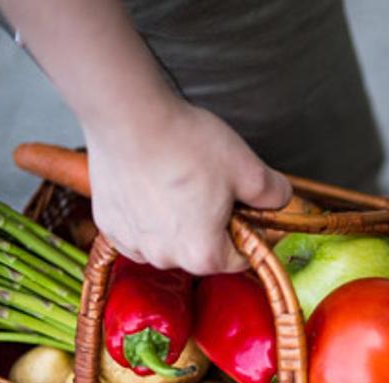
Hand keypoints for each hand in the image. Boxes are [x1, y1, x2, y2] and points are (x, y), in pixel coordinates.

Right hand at [84, 101, 291, 273]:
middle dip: (214, 227)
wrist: (128, 117)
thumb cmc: (185, 144)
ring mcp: (132, 242)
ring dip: (179, 222)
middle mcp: (165, 258)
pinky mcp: (108, 223)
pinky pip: (138, 229)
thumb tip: (280, 199)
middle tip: (216, 190)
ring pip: (168, 241)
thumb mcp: (248, 169)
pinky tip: (154, 185)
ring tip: (183, 183)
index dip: (252, 235)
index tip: (252, 214)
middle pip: (202, 251)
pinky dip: (148, 214)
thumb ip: (274, 193)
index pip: (240, 259)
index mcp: (203, 254)